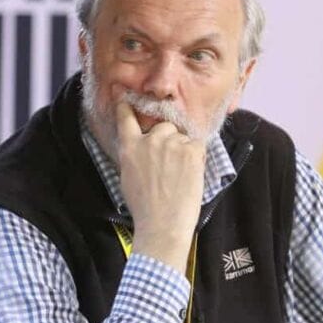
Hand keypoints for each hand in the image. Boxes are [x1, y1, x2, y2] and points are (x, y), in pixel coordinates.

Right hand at [114, 101, 202, 270]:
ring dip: (183, 150)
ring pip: (182, 137)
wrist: (162, 225)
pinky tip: (190, 175)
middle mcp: (150, 140)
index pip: (126, 118)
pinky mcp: (192, 150)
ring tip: (180, 175)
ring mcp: (172, 144)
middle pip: (164, 127)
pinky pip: (197, 145)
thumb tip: (142, 149)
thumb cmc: (144, 208)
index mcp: (130, 147)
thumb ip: (134, 157)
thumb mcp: (128, 178)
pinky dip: (197, 157)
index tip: (124, 97)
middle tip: (170, 164)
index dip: (126, 106)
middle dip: (168, 140)